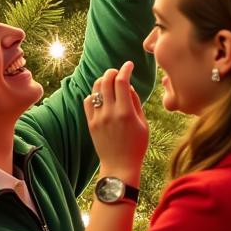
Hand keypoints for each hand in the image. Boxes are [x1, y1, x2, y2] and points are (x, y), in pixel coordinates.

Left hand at [84, 61, 148, 184]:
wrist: (120, 166)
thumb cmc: (136, 145)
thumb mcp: (143, 123)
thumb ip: (135, 102)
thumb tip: (128, 85)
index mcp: (126, 112)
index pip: (122, 81)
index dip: (125, 69)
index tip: (129, 64)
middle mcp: (110, 113)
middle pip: (106, 81)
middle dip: (113, 72)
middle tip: (118, 72)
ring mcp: (98, 118)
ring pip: (96, 89)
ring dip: (103, 81)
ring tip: (109, 82)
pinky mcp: (90, 123)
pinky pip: (88, 101)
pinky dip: (94, 94)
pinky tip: (101, 96)